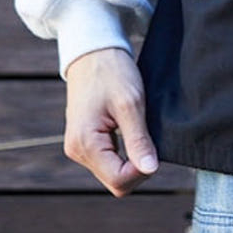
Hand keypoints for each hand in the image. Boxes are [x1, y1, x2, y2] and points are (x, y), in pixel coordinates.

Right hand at [63, 47, 158, 196]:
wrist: (94, 52)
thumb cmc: (112, 72)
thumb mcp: (131, 103)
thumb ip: (138, 139)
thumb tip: (151, 169)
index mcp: (85, 144)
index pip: (119, 181)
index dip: (142, 170)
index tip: (155, 145)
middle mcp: (78, 151)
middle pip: (115, 180)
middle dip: (138, 166)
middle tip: (150, 135)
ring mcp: (80, 147)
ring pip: (113, 170)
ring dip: (132, 157)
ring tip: (140, 127)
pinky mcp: (86, 140)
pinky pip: (109, 158)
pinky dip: (125, 150)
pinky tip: (132, 129)